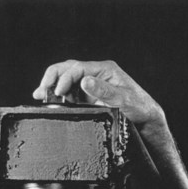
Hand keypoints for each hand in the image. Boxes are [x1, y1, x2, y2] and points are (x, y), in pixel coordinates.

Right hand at [32, 60, 166, 133]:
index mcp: (105, 70)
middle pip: (68, 69)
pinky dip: (59, 95)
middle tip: (41, 91)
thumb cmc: (140, 108)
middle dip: (52, 78)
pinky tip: (50, 101)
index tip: (57, 91)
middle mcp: (96, 74)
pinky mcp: (89, 96)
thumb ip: (105, 91)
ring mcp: (92, 85)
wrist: (147, 120)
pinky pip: (70, 92)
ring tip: (40, 96)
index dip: (64, 78)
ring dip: (52, 86)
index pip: (78, 68)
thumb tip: (85, 81)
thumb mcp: (124, 100)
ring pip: (66, 80)